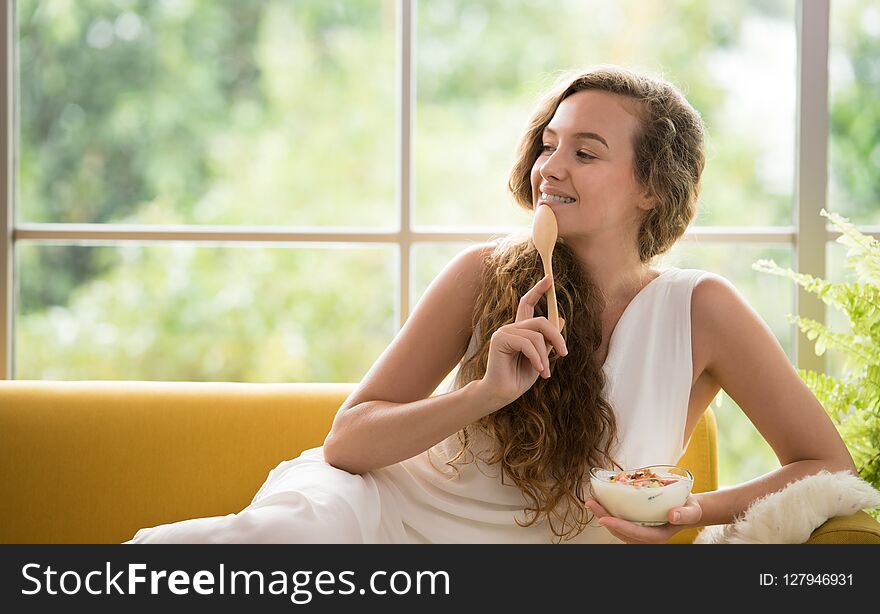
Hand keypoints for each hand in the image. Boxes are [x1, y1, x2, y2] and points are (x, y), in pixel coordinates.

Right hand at [476, 274, 566, 408]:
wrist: (502, 394)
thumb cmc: (519, 378)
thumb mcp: (541, 357)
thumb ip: (549, 340)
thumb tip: (561, 319)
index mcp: (520, 330)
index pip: (528, 303)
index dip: (539, 290)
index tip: (550, 278)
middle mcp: (511, 327)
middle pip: (541, 320)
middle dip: (556, 336)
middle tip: (564, 353)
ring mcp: (504, 332)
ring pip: (537, 334)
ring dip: (545, 355)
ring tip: (545, 372)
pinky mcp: (500, 339)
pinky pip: (528, 343)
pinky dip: (537, 358)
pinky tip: (539, 370)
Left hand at [585, 495, 703, 543]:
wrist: (687, 508)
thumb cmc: (689, 508)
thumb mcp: (692, 510)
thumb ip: (685, 514)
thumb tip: (673, 515)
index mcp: (658, 537)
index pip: (636, 534)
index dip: (619, 527)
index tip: (604, 519)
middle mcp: (646, 538)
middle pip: (621, 532)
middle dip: (604, 518)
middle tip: (590, 503)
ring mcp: (640, 533)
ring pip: (617, 528)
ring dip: (602, 515)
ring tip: (591, 501)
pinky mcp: (635, 526)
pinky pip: (619, 522)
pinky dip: (608, 512)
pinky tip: (599, 501)